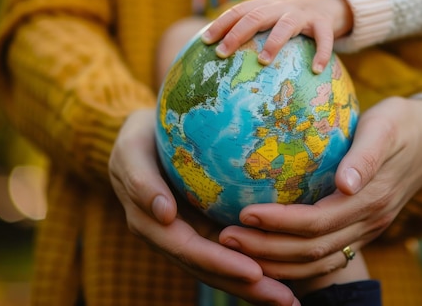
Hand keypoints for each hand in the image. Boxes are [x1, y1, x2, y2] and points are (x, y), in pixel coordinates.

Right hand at [109, 109, 299, 305]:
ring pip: (222, 267)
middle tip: (285, 299)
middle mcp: (173, 237)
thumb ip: (140, 181)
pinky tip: (284, 275)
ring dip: (255, 286)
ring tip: (290, 300)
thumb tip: (163, 214)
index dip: (220, 263)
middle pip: (210, 269)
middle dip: (246, 286)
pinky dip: (255, 265)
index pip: (189, 250)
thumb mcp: (131, 150)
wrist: (146, 133)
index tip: (254, 272)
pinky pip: (231, 250)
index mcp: (151, 224)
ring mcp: (191, 234)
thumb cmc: (139, 136)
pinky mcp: (206, 227)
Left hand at [202, 0, 352, 73]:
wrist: (325, 1)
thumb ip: (250, 30)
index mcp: (265, 6)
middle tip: (223, 52)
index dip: (221, 24)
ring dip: (274, 42)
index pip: (239, 11)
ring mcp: (302, 15)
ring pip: (286, 25)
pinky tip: (316, 69)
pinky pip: (323, 38)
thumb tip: (221, 59)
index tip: (205, 40)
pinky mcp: (323, 23)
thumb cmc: (287, 18)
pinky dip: (321, 53)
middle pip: (256, 16)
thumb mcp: (269, 18)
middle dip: (238, 33)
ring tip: (263, 60)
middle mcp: (281, 8)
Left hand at [219, 97, 421, 279]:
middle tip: (225, 237)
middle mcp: (367, 222)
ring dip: (276, 262)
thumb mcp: (385, 127)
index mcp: (369, 199)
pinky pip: (326, 257)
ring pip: (317, 262)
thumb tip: (346, 184)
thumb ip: (366, 155)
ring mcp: (366, 230)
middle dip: (266, 249)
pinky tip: (267, 257)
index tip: (244, 215)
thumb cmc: (400, 124)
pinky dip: (295, 265)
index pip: (317, 223)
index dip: (279, 224)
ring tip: (237, 250)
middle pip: (311, 250)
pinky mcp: (362, 229)